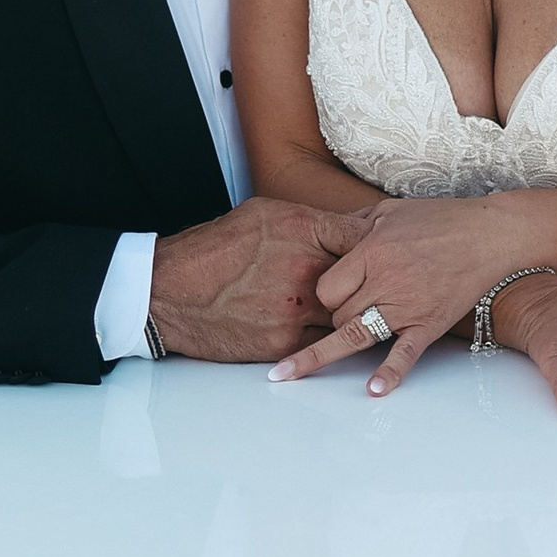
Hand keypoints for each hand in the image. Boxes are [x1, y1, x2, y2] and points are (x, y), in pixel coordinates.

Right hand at [148, 199, 377, 363]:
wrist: (172, 291)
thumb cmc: (214, 249)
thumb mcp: (262, 214)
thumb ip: (306, 221)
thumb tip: (341, 227)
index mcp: (301, 228)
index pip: (360, 234)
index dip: (374, 243)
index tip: (382, 249)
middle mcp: (305, 267)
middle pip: (362, 276)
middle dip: (371, 280)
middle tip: (384, 282)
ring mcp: (297, 308)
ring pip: (347, 313)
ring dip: (354, 313)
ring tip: (366, 312)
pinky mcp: (285, 342)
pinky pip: (323, 341)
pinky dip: (329, 337)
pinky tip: (333, 333)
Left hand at [280, 197, 505, 388]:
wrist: (489, 234)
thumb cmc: (440, 219)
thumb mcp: (388, 211)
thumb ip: (353, 226)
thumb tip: (322, 234)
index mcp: (371, 251)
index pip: (326, 287)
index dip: (324, 293)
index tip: (332, 294)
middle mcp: (384, 281)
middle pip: (338, 314)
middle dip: (335, 317)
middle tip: (345, 314)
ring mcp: (407, 306)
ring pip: (355, 335)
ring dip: (323, 354)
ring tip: (286, 375)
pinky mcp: (428, 324)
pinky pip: (405, 354)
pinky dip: (390, 374)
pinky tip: (373, 391)